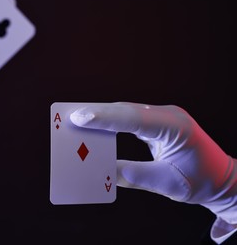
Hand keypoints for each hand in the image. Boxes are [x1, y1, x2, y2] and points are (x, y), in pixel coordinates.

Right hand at [70, 102, 236, 241]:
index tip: (80, 118)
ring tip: (79, 120)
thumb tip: (101, 169)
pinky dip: (112, 120)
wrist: (222, 179)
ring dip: (103, 115)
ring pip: (127, 110)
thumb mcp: (165, 183)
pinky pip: (130, 116)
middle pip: (127, 109)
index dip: (105, 118)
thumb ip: (132, 175)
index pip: (134, 118)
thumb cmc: (199, 182)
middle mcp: (169, 116)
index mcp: (174, 127)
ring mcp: (164, 116)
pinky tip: (98, 124)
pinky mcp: (158, 121)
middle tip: (71, 117)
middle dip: (98, 113)